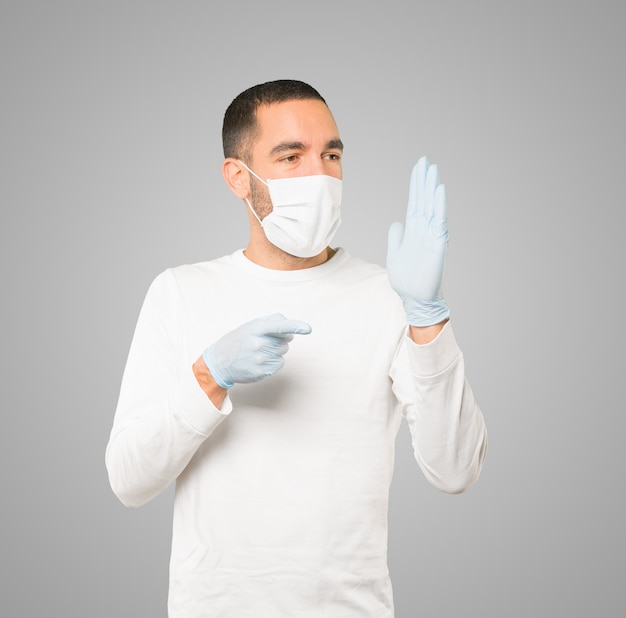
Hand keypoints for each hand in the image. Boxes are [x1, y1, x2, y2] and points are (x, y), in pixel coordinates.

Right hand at [202, 313, 311, 388]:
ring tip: (258, 352)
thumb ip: (272, 321)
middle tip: (262, 341)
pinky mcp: (262, 372)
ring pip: (283, 352)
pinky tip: (260, 361)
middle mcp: (258, 344)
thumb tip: (290, 326)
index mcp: (256, 329)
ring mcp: (260, 359)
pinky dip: (274, 362)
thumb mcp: (251, 325)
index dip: (295, 326)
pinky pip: (279, 364)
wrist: (219, 362)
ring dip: (275, 351)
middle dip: (279, 340)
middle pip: (285, 341)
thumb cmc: (239, 340)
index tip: (308, 328)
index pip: (278, 326)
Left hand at [387, 156, 449, 326]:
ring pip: (431, 206)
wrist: (415, 298)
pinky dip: (439, 205)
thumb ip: (396, 237)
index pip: (415, 201)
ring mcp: (431, 235)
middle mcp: (423, 229)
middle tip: (426, 161)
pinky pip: (438, 221)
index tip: (419, 167)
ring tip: (433, 170)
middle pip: (423, 199)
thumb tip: (396, 223)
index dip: (416, 184)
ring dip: (432, 188)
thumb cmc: (407, 278)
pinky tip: (439, 190)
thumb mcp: (395, 253)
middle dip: (424, 180)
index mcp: (413, 230)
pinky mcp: (436, 244)